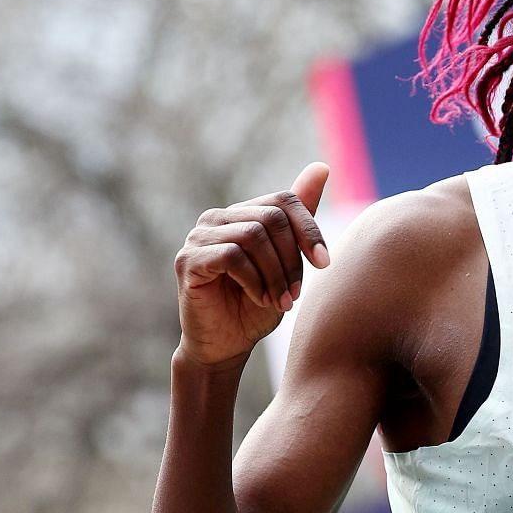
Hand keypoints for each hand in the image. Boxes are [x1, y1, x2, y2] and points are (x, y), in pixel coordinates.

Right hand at [173, 162, 330, 368]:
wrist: (225, 346)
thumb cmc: (257, 306)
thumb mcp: (288, 263)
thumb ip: (299, 220)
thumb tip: (322, 166)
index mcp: (242, 214)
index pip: (284, 201)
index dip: (309, 230)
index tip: (324, 264)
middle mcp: (217, 218)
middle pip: (271, 218)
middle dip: (292, 259)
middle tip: (295, 294)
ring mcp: (198, 237)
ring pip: (253, 236)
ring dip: (275, 274)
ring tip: (280, 301)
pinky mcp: (188, 260)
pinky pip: (231, 257)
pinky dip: (254, 281)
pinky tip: (259, 299)